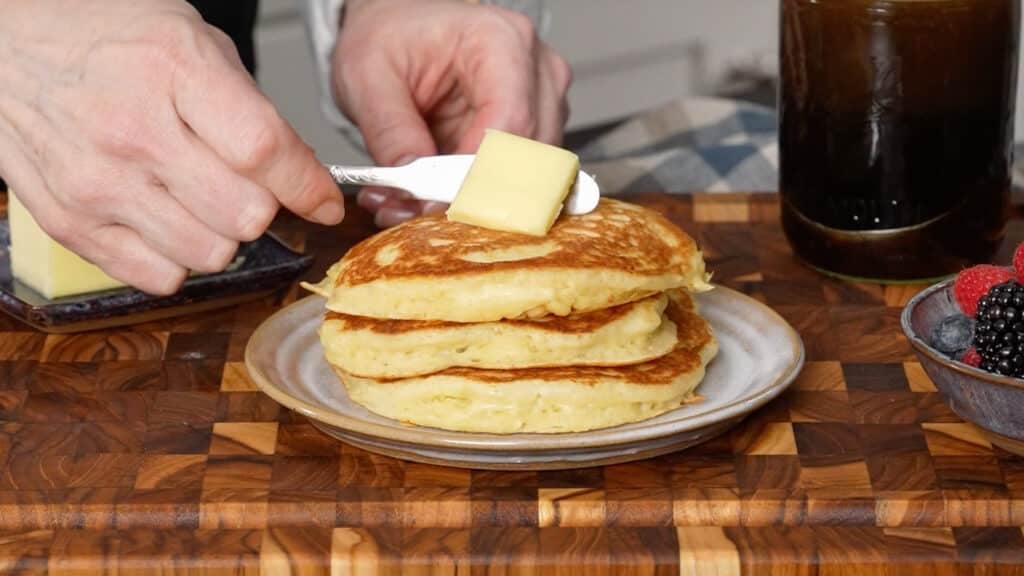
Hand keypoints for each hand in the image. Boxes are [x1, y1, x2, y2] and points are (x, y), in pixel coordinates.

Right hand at [0, 0, 342, 294]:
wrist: (4, 41)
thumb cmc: (104, 36)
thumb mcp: (192, 41)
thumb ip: (250, 109)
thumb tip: (304, 178)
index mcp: (173, 69)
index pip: (264, 152)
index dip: (308, 186)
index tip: (324, 201)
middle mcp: (131, 129)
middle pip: (244, 215)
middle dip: (262, 207)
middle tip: (245, 187)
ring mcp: (95, 182)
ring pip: (210, 254)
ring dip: (221, 235)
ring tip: (196, 198)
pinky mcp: (68, 221)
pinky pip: (158, 277)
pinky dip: (177, 258)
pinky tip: (164, 219)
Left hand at [333, 0, 571, 227]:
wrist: (397, 29)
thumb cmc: (391, 37)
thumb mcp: (368, 75)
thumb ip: (390, 130)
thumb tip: (414, 182)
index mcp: (500, 42)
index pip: (509, 126)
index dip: (476, 176)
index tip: (435, 204)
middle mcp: (535, 72)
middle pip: (526, 159)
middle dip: (470, 195)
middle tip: (413, 210)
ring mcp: (542, 103)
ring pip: (527, 179)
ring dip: (472, 200)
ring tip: (413, 201)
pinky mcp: (534, 132)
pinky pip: (518, 180)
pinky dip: (475, 196)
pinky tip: (434, 193)